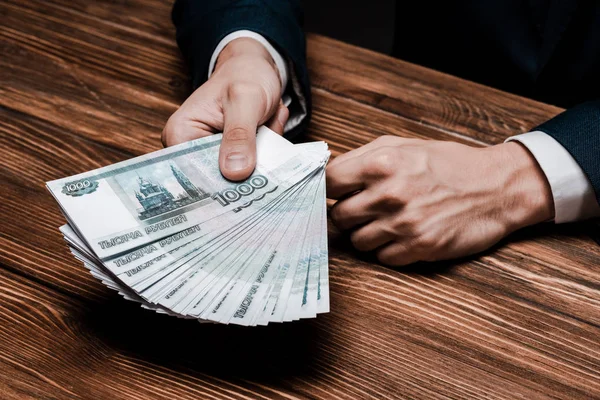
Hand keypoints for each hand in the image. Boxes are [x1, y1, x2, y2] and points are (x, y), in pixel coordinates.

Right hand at [163, 38, 288, 180]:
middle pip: (221, 179)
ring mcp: (212, 155)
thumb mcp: (245, 100)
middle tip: (263, 132)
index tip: (248, 175)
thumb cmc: (245, 76)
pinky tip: (268, 126)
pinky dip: (267, 150)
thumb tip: (235, 172)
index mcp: (180, 135)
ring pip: (242, 175)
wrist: (256, 68)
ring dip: (263, 153)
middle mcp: (190, 149)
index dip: (222, 182)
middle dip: (250, 162)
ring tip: (266, 122)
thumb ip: (239, 135)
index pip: (195, 174)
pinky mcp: (232, 157)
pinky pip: (254, 167)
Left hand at [327, 136, 553, 265]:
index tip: (329, 195)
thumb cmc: (447, 164)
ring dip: (367, 234)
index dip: (324, 191)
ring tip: (388, 221)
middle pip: (338, 217)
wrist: (496, 187)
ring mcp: (404, 224)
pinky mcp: (419, 247)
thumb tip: (327, 173)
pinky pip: (382, 258)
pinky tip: (404, 235)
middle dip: (348, 214)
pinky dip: (388, 249)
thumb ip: (361, 158)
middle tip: (364, 209)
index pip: (327, 183)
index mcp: (381, 164)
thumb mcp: (403, 146)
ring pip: (357, 242)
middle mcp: (388, 195)